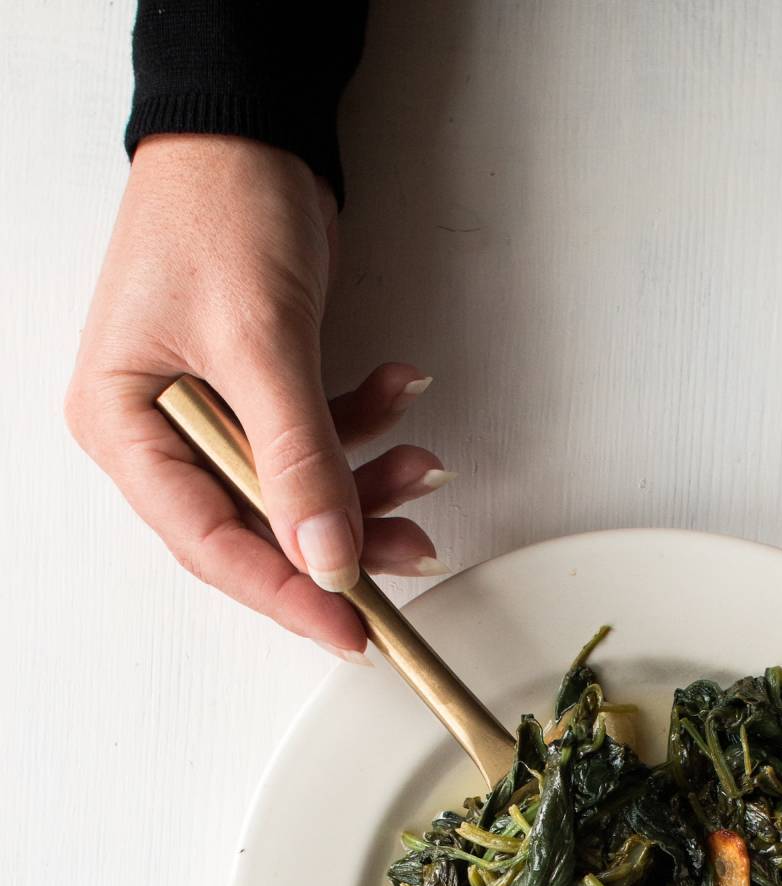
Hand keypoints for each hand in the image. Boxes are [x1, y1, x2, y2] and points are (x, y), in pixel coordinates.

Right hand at [65, 135, 448, 654]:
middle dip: (340, 539)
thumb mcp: (260, 342)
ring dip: (366, 485)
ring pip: (296, 492)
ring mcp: (209, 414)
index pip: (207, 543)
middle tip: (411, 552)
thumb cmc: (219, 208)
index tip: (351, 629)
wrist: (249, 125)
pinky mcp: (258, 392)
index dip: (283, 595)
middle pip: (257, 528)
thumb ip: (297, 459)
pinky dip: (364, 429)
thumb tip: (327, 560)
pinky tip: (402, 392)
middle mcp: (157, 432)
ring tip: (425, 465)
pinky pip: (314, 442)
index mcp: (123, 426)